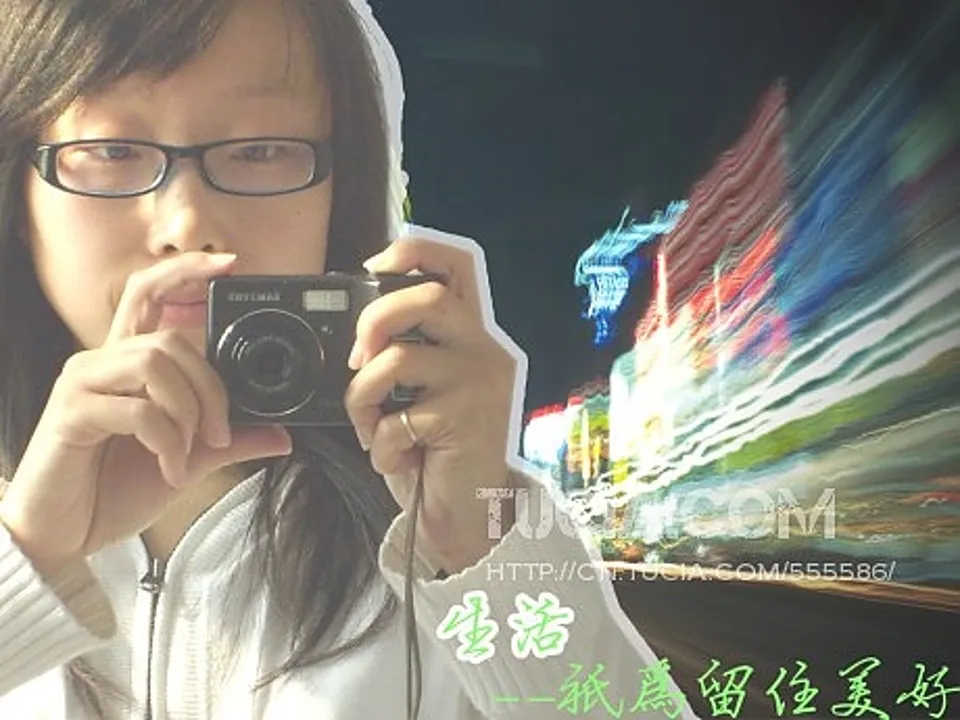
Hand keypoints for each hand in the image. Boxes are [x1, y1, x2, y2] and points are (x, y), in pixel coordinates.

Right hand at [0, 253, 291, 565]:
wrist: (66, 534)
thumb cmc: (115, 489)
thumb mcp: (188, 459)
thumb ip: (231, 441)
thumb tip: (282, 433)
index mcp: (127, 364)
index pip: (150, 294)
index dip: (186, 272)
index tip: (229, 265)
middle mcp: (102, 363)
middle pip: (170, 339)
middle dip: (211, 387)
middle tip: (221, 433)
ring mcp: (82, 383)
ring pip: (155, 363)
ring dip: (188, 412)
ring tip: (187, 453)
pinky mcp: (71, 413)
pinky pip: (137, 409)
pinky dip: (166, 441)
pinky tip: (169, 468)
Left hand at [344, 232, 521, 571]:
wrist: (467, 515)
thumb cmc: (437, 449)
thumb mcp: (424, 391)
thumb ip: (406, 352)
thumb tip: (355, 333)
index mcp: (474, 334)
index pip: (458, 264)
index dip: (413, 250)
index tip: (372, 268)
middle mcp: (485, 351)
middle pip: (426, 297)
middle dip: (373, 321)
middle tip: (357, 359)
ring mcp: (479, 385)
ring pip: (397, 360)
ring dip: (361, 398)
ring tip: (369, 426)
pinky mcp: (464, 422)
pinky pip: (395, 420)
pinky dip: (378, 445)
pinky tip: (396, 459)